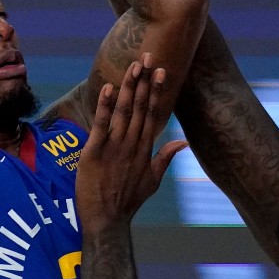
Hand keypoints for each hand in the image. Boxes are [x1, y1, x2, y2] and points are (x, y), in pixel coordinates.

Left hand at [76, 55, 186, 231]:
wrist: (107, 221)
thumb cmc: (128, 201)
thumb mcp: (153, 180)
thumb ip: (165, 158)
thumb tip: (183, 143)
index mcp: (145, 149)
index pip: (153, 113)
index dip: (156, 91)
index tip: (160, 71)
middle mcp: (133, 145)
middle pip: (141, 107)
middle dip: (144, 81)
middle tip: (147, 57)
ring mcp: (115, 148)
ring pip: (124, 112)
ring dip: (129, 88)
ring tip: (134, 66)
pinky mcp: (95, 152)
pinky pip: (101, 125)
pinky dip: (105, 107)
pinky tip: (108, 89)